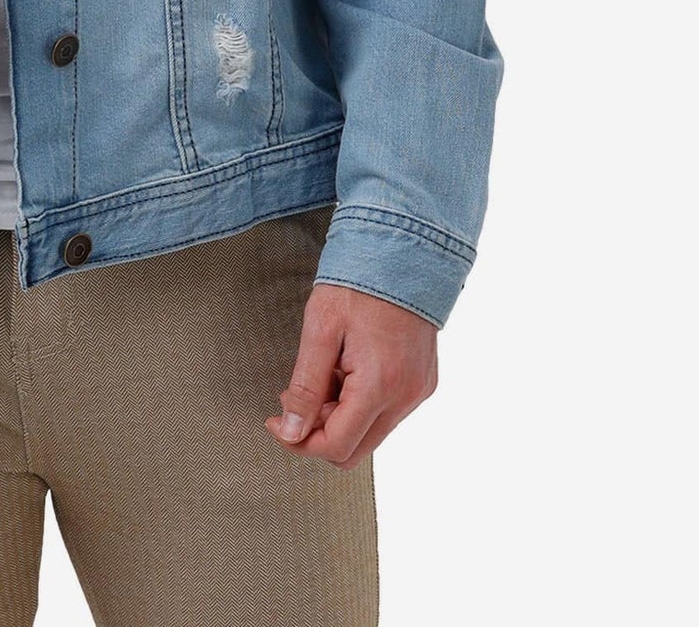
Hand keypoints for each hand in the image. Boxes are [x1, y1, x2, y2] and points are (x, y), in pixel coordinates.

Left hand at [265, 282, 438, 467]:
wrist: (403, 249)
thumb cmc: (359, 284)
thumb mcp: (320, 330)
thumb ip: (305, 387)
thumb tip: (290, 432)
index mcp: (380, 386)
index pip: (337, 446)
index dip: (299, 441)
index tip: (275, 420)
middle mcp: (406, 397)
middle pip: (356, 449)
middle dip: (318, 431)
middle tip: (295, 397)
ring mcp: (419, 390)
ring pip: (371, 431)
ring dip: (339, 416)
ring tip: (322, 372)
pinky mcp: (423, 381)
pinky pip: (388, 411)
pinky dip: (361, 402)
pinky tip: (346, 367)